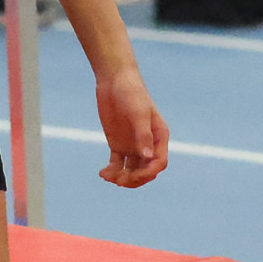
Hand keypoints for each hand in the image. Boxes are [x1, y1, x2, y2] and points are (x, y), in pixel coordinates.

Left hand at [93, 64, 168, 188]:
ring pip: (131, 171)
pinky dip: (111, 172)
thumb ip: (143, 134)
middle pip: (146, 171)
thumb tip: (147, 157)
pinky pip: (117, 165)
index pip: (159, 163)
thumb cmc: (132, 93)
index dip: (149, 173)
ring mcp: (132, 145)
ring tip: (108, 176)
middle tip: (119, 180)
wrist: (114, 81)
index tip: (135, 175)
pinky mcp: (118, 144)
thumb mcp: (138, 113)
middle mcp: (148, 144)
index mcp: (159, 137)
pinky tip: (103, 173)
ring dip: (122, 178)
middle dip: (135, 179)